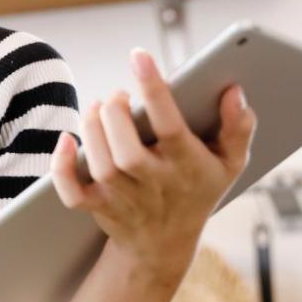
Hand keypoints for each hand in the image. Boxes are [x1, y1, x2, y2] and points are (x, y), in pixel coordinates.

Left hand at [49, 47, 255, 271]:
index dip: (155, 90)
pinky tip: (66, 141)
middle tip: (118, 96)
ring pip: (101, 165)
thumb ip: (238, 127)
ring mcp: (124, 198)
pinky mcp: (98, 207)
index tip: (140, 57)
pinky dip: (63, 168)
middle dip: (116, 114)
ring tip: (99, 107)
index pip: (171, 126)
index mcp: (188, 166)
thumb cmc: (198, 189)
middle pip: (127, 150)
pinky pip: (73, 193)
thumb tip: (233, 91)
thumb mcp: (230, 163)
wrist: (164, 244)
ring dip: (92, 129)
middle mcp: (154, 184)